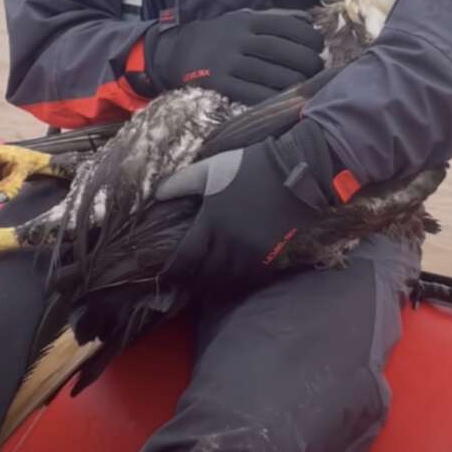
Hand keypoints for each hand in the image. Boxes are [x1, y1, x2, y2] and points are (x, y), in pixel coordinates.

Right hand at [145, 9, 323, 104]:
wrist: (174, 53)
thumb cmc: (218, 37)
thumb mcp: (242, 19)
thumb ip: (274, 19)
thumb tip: (310, 21)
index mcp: (247, 20)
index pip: (286, 26)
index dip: (309, 38)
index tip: (319, 47)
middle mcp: (237, 38)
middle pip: (282, 50)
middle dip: (307, 61)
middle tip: (317, 69)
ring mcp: (226, 62)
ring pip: (270, 73)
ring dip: (294, 82)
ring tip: (305, 85)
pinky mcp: (217, 83)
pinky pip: (251, 93)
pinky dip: (272, 98)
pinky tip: (284, 100)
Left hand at [155, 119, 353, 289]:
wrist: (295, 171)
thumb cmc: (249, 167)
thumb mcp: (210, 168)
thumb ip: (181, 182)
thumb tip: (157, 195)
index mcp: (212, 222)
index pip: (186, 258)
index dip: (173, 271)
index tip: (164, 276)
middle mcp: (231, 243)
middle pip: (205, 274)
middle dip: (191, 280)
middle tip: (182, 283)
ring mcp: (253, 252)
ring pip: (228, 280)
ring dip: (213, 284)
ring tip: (204, 284)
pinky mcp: (272, 255)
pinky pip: (249, 278)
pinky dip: (237, 281)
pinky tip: (231, 278)